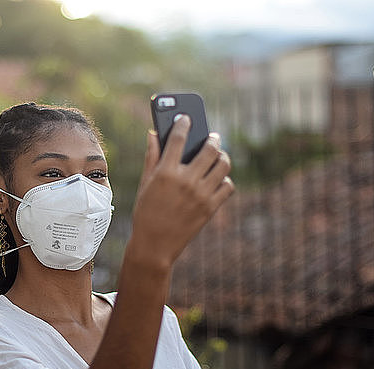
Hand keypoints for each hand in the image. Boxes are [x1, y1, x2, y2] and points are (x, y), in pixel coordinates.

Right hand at [129, 114, 234, 269]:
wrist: (154, 245)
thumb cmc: (146, 212)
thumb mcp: (145, 183)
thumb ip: (151, 156)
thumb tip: (153, 133)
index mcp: (165, 172)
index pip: (178, 138)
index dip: (183, 123)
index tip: (186, 117)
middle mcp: (185, 180)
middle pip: (209, 148)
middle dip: (212, 138)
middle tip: (212, 137)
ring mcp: (201, 194)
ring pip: (223, 164)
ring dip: (222, 156)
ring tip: (218, 156)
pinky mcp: (211, 208)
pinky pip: (228, 185)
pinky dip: (225, 180)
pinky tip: (218, 179)